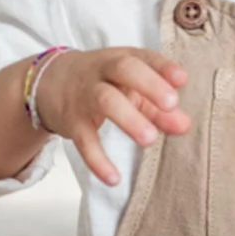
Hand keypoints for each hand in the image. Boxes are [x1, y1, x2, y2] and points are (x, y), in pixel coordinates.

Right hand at [35, 49, 190, 186]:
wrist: (49, 82)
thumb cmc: (102, 82)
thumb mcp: (130, 87)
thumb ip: (159, 107)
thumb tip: (186, 126)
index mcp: (122, 59)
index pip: (145, 57)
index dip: (164, 67)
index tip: (182, 80)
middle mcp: (103, 72)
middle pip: (124, 69)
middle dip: (149, 85)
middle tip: (171, 105)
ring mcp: (85, 95)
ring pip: (105, 101)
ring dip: (129, 119)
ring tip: (150, 139)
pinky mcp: (72, 121)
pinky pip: (84, 140)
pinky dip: (98, 160)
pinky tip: (114, 178)